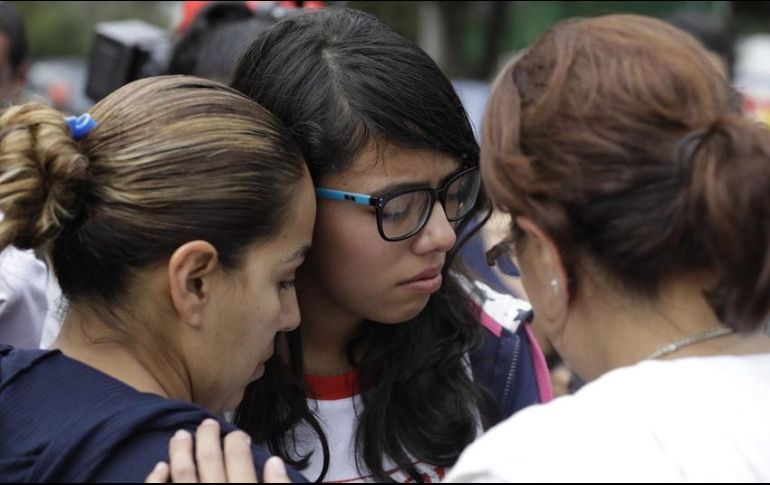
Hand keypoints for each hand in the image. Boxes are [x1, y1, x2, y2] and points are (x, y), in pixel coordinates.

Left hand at [145, 419, 290, 482]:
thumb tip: (276, 463)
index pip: (239, 458)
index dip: (237, 442)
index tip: (237, 435)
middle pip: (209, 460)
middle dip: (208, 437)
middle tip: (207, 424)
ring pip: (183, 474)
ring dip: (181, 451)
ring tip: (180, 435)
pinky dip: (157, 480)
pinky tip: (160, 467)